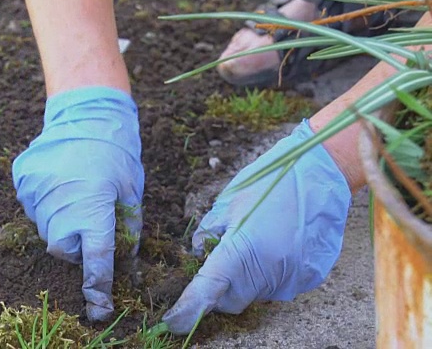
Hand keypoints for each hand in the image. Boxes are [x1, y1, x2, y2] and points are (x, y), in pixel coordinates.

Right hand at [12, 86, 143, 321]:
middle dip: (76, 246)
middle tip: (89, 222)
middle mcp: (59, 205)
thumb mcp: (131, 191)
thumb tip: (126, 260)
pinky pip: (34, 208)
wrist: (85, 115)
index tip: (99, 308)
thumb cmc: (116, 153)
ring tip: (75, 194)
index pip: (95, 259)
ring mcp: (36, 193)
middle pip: (62, 249)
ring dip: (61, 223)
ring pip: (46, 229)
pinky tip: (60, 184)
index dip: (98, 285)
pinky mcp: (23, 182)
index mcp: (93, 208)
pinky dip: (47, 205)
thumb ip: (128, 229)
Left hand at [162, 120, 351, 334]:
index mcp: (244, 250)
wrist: (321, 171)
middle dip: (218, 288)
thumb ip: (208, 234)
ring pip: (254, 294)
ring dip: (245, 278)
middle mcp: (270, 272)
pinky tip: (275, 243)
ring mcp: (293, 278)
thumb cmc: (270, 180)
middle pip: (231, 300)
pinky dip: (268, 273)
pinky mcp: (309, 278)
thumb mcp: (228, 202)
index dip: (187, 309)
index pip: (207, 291)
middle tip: (221, 256)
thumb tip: (199, 256)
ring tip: (256, 241)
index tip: (172, 322)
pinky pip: (278, 285)